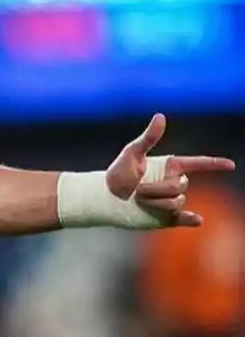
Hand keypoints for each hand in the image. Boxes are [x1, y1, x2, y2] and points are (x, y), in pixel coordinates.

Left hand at [106, 114, 234, 226]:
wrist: (105, 198)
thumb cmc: (117, 173)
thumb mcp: (132, 153)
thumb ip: (148, 137)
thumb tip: (160, 116)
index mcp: (170, 167)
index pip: (198, 164)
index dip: (214, 164)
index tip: (231, 165)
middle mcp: (173, 183)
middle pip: (181, 186)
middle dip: (158, 188)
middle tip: (137, 190)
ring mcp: (171, 201)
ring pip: (176, 202)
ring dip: (156, 202)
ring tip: (138, 199)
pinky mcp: (166, 217)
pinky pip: (184, 219)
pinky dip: (191, 220)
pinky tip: (196, 220)